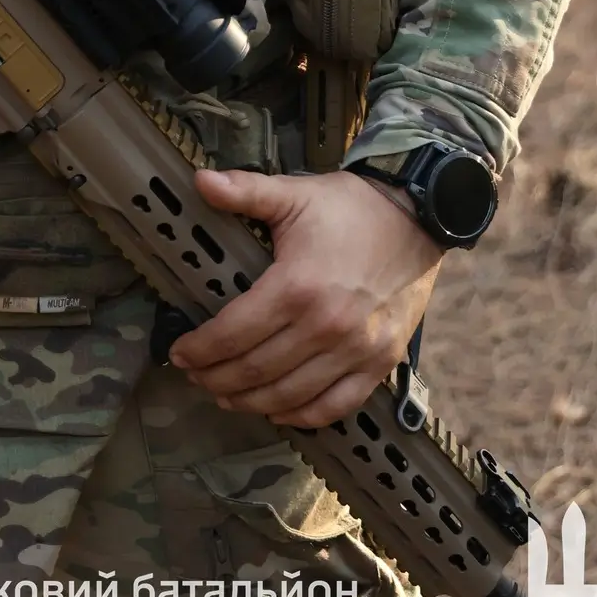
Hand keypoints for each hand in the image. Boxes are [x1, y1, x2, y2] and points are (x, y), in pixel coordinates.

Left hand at [167, 167, 442, 428]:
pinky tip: (279, 411)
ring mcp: (356, 351)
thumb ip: (245, 190)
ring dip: (251, 403)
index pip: (235, 333)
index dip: (201, 349)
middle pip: (257, 371)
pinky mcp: (380, 363)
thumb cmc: (350, 207)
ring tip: (225, 396)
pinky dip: (302, 416)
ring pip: (290, 396)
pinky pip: (335, 406)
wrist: (417, 219)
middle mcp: (326, 327)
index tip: (180, 353)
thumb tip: (200, 180)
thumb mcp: (294, 194)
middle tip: (196, 376)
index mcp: (297, 286)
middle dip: (217, 378)